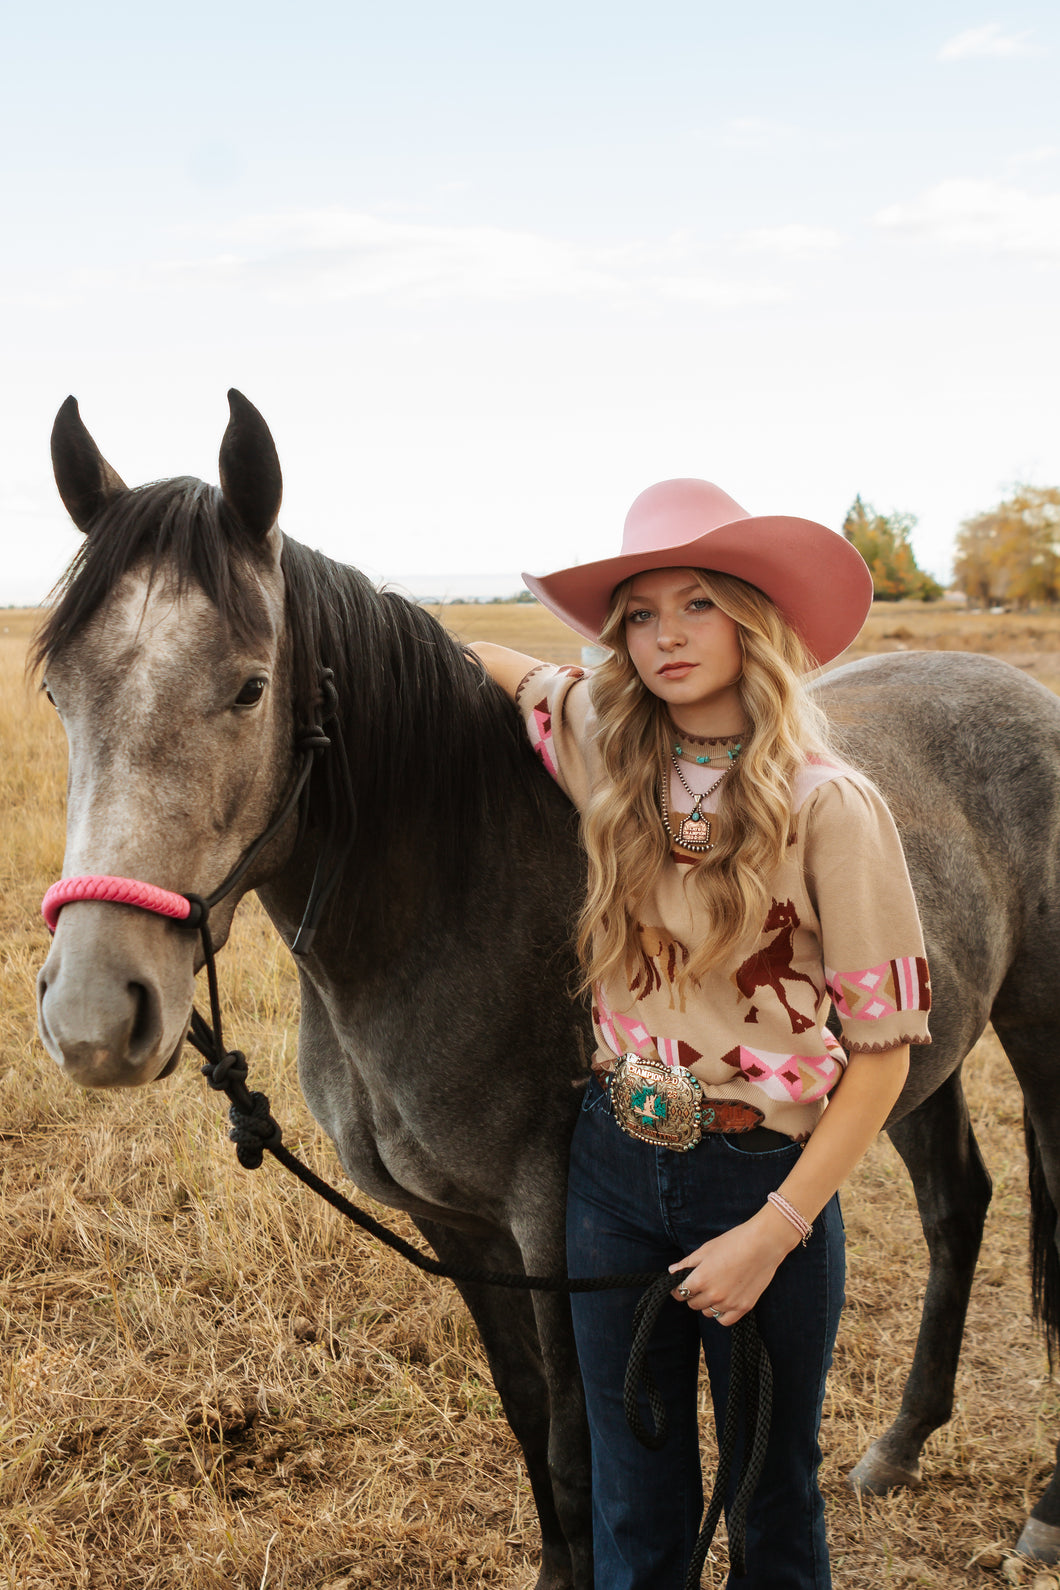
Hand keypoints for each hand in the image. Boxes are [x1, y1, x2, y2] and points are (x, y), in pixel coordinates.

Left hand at [668, 1207, 797, 1323]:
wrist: (763, 1245)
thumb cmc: (734, 1242)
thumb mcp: (706, 1249)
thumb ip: (687, 1263)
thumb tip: (672, 1270)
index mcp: (700, 1279)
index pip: (680, 1293)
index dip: (678, 1288)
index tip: (681, 1285)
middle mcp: (713, 1295)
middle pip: (693, 1304)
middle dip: (693, 1295)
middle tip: (699, 1285)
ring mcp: (729, 1303)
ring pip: (707, 1312)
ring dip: (706, 1304)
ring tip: (713, 1290)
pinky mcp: (743, 1307)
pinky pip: (724, 1320)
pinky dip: (720, 1314)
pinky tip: (723, 1303)